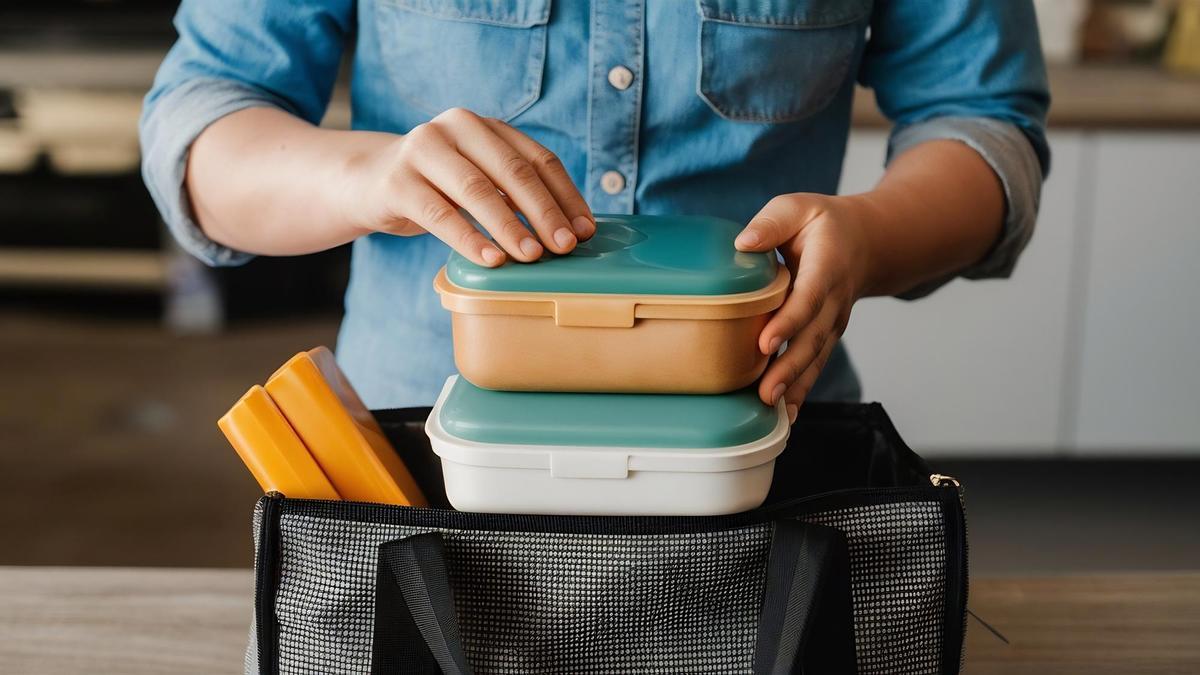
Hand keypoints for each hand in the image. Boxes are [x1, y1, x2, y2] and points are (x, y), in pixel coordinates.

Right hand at [348, 107, 593, 266]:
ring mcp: (422, 149)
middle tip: (565, 247)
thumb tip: (569, 232)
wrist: (366, 183)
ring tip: (532, 257)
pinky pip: (439, 214)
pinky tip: (491, 261)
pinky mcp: (396, 181)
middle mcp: (455, 126)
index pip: (537, 159)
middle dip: (544, 212)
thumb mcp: (478, 181)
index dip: (565, 196)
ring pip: (476, 190)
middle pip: (512, 171)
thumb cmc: (436, 188)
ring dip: (509, 227)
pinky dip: (468, 239)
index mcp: (485, 126)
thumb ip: (514, 195)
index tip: (585, 230)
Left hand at [735, 193, 873, 417]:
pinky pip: (816, 365)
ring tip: (775, 411)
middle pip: (813, 339)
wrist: (865, 242)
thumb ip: (771, 223)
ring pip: (816, 358)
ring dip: (796, 386)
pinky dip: (802, 390)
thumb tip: (742, 244)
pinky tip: (787, 415)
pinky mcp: (827, 336)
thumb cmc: (822, 224)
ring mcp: (833, 322)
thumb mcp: (798, 208)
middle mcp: (833, 301)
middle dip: (790, 368)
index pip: (807, 298)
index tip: (765, 343)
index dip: (788, 322)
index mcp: (826, 267)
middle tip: (766, 392)